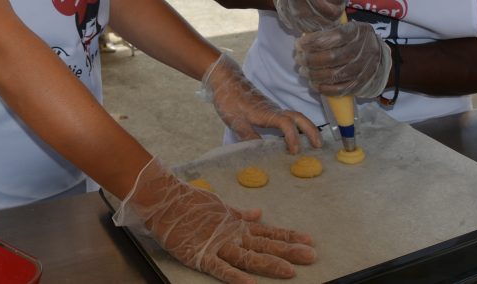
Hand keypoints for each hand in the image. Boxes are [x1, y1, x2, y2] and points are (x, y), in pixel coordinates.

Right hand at [114, 158, 316, 283]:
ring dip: (270, 263)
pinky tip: (250, 283)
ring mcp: (218, 246)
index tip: (309, 240)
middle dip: (289, 251)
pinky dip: (236, 277)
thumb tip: (259, 214)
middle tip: (311, 256)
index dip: (289, 237)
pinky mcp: (201, 256)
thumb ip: (241, 214)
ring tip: (290, 271)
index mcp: (237, 225)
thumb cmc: (191, 204)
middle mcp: (233, 236)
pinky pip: (221, 269)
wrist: (165, 201)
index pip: (269, 233)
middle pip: (265, 246)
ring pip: (249, 258)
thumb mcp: (221, 207)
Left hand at [202, 54, 321, 152]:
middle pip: (298, 117)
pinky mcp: (270, 110)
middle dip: (311, 130)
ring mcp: (273, 109)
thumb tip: (260, 152)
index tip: (295, 151)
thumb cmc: (229, 100)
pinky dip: (297, 127)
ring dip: (306, 128)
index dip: (293, 137)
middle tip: (319, 146)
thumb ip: (248, 136)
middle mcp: (274, 110)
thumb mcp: (235, 121)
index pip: (286, 123)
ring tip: (314, 143)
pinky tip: (296, 137)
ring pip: (295, 117)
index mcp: (266, 113)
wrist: (226, 81)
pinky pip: (289, 118)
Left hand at [294, 21, 390, 97]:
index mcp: (357, 32)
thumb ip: (329, 30)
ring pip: (334, 75)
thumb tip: (305, 37)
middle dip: (309, 59)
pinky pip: (340, 90)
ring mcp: (363, 69)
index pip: (333, 37)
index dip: (313, 42)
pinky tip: (314, 84)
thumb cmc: (354, 39)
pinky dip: (324, 88)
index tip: (299, 44)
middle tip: (298, 59)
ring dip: (313, 75)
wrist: (377, 55)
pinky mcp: (360, 84)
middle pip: (331, 58)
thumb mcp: (347, 27)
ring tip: (303, 71)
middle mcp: (362, 50)